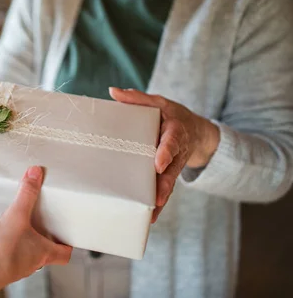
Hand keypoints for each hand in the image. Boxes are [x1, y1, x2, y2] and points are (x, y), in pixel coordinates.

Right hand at [0, 166, 71, 296]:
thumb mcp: (15, 217)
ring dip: (26, 235)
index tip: (67, 230)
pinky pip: (8, 248)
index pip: (64, 254)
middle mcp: (32, 261)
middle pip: (46, 249)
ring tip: (22, 217)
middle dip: (45, 233)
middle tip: (45, 217)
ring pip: (27, 248)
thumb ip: (26, 194)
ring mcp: (15, 263)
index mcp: (43, 253)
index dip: (68, 243)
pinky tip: (0, 227)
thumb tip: (35, 174)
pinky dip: (8, 238)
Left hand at [109, 88, 219, 222]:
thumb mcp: (158, 103)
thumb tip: (113, 92)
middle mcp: (176, 151)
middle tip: (156, 197)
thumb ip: (137, 99)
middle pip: (171, 169)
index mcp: (175, 131)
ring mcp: (174, 165)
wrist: (195, 131)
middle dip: (164, 184)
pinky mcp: (168, 175)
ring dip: (160, 198)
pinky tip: (150, 216)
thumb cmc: (171, 115)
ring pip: (168, 183)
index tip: (159, 163)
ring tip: (151, 211)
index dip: (166, 152)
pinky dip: (158, 203)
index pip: (172, 141)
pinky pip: (164, 189)